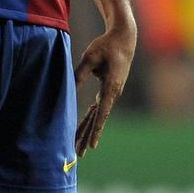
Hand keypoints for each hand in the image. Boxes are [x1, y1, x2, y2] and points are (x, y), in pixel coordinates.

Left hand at [74, 21, 136, 154]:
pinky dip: (91, 118)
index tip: (92, 146)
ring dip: (88, 129)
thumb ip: (79, 74)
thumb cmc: (107, 45)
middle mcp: (114, 92)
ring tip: (78, 147)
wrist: (124, 37)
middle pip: (99, 118)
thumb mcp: (90, 57)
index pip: (102, 113)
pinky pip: (99, 107)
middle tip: (78, 155)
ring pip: (99, 114)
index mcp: (111, 86)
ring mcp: (113, 91)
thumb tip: (68, 90)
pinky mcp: (110, 88)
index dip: (96, 130)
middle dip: (88, 136)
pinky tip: (84, 128)